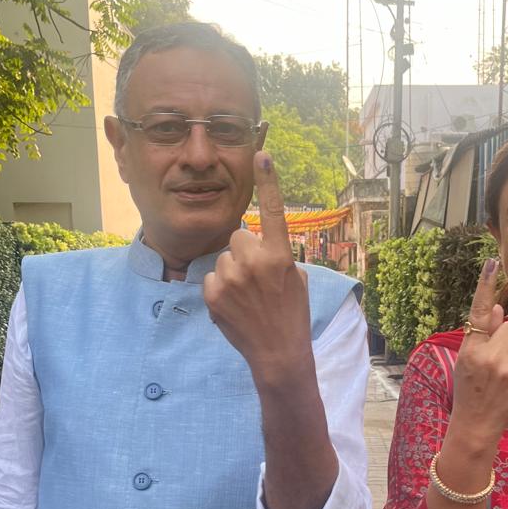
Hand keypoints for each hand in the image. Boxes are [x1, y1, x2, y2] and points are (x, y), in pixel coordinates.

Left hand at [203, 152, 310, 388]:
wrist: (278, 354)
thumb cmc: (292, 316)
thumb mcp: (296, 280)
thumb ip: (277, 256)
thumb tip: (259, 244)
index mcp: (280, 256)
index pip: (274, 211)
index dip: (268, 181)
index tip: (261, 154)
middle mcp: (255, 262)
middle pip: (239, 237)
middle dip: (245, 251)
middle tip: (257, 278)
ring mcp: (232, 278)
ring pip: (223, 259)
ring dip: (232, 272)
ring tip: (247, 297)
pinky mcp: (213, 294)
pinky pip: (211, 278)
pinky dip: (219, 290)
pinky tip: (235, 306)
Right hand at [450, 257, 507, 444]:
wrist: (476, 423)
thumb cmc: (469, 387)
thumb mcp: (467, 359)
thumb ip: (482, 332)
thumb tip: (496, 306)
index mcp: (472, 350)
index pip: (479, 312)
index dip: (485, 285)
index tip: (491, 262)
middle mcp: (490, 358)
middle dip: (506, 337)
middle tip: (494, 358)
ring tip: (503, 372)